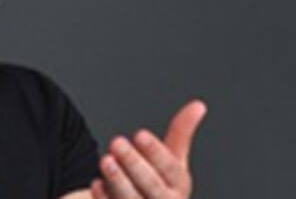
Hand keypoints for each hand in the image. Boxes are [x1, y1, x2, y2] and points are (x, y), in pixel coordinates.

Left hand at [90, 99, 206, 198]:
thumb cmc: (159, 181)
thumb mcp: (173, 159)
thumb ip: (181, 133)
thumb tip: (199, 105)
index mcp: (178, 185)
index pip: (170, 169)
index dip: (155, 151)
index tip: (139, 133)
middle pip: (152, 185)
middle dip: (134, 163)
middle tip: (116, 142)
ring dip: (118, 180)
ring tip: (105, 160)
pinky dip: (105, 198)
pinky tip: (96, 183)